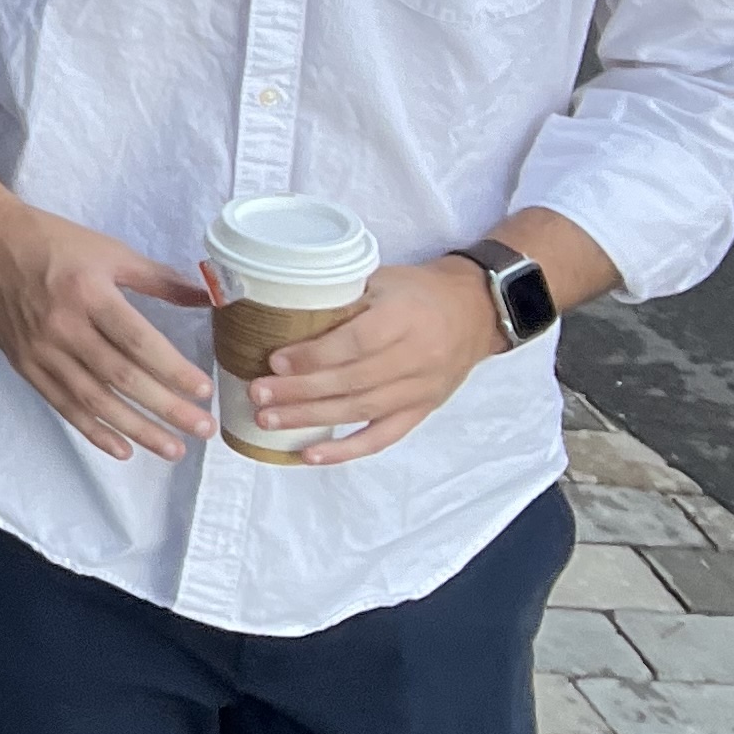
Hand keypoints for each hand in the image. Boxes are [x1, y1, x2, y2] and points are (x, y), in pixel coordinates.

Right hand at [0, 193, 213, 461]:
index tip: (204, 390)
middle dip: (165, 408)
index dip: (172, 369)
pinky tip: (122, 448)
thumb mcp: (107, 250)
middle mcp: (63, 327)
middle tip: (202, 428)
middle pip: (121, 377)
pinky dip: (93, 430)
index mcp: (88, 293)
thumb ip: (157, 278)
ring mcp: (41, 351)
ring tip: (172, 449)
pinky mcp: (24, 365)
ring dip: (136, 429)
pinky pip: (63, 405)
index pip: (137, 341)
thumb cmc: (50, 242)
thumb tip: (207, 297)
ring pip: (94, 399)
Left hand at [246, 257, 505, 463]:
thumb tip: (279, 312)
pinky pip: (383, 437)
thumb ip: (342, 296)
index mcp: (406, 317)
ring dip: (312, 419)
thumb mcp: (382, 278)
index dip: (314, 355)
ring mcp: (421, 389)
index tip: (275, 360)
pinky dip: (345, 449)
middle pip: (353, 381)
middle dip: (300, 391)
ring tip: (269, 420)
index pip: (356, 343)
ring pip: (362, 410)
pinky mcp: (423, 410)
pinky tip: (310, 454)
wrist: (475, 311)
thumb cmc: (418, 291)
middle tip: (258, 394)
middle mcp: (417, 357)